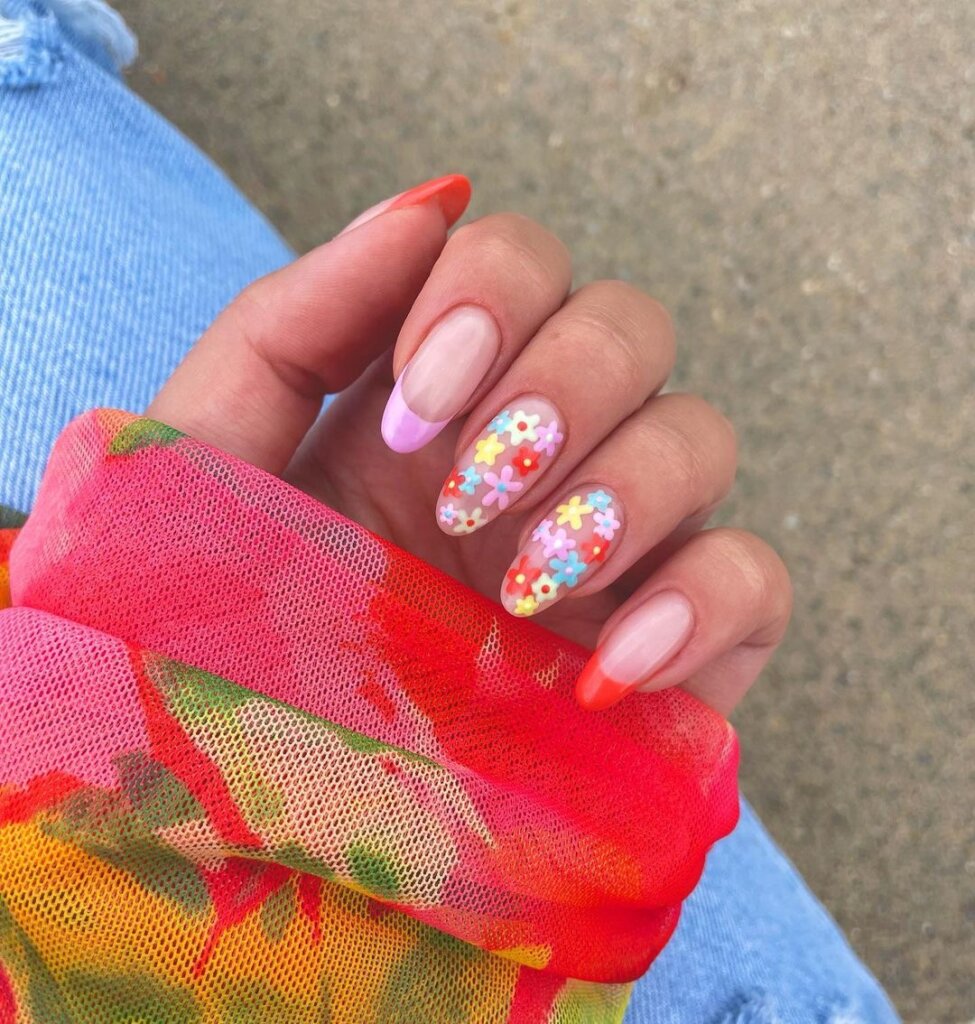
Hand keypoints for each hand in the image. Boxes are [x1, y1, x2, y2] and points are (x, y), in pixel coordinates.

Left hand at [149, 175, 790, 714]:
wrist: (243, 821)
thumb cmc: (209, 635)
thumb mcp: (212, 460)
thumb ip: (293, 321)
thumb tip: (429, 202)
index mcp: (434, 403)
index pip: (523, 265)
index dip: (491, 296)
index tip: (416, 410)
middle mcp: (535, 458)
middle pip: (630, 327)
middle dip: (564, 388)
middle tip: (471, 496)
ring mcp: (611, 554)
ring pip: (701, 436)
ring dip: (626, 490)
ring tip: (526, 586)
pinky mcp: (673, 656)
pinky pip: (755, 581)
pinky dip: (703, 604)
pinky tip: (606, 672)